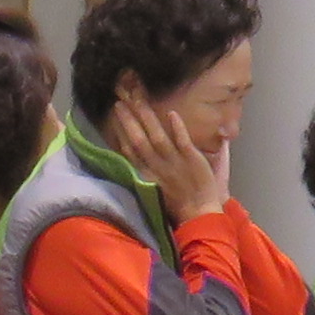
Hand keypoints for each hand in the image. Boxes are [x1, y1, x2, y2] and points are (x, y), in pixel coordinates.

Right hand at [114, 86, 229, 224]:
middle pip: (139, 140)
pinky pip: (182, 141)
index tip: (116, 114)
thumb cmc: (176, 203)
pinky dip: (177, 128)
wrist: (198, 214)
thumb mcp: (152, 188)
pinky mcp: (191, 160)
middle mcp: (156, 166)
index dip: (121, 131)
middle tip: (121, 100)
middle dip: (129, 120)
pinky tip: (171, 113)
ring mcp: (174, 162)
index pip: (129, 150)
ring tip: (139, 100)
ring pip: (157, 137)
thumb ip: (144, 170)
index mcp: (146, 174)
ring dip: (147, 118)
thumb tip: (132, 153)